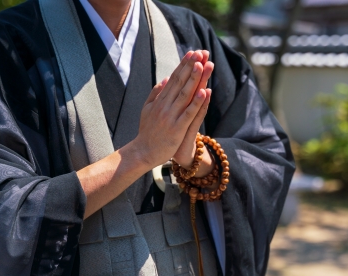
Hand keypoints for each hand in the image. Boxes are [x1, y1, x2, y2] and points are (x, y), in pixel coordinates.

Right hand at [128, 50, 211, 170]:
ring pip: (185, 95)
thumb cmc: (147, 132)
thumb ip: (156, 93)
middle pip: (180, 82)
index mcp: (160, 100)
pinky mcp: (177, 128)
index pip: (174, 78)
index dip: (183, 65)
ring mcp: (171, 116)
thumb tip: (166, 78)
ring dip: (194, 79)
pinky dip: (196, 103)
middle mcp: (165, 105)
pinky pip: (188, 113)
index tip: (192, 53)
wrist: (143, 152)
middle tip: (200, 52)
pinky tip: (204, 92)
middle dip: (190, 66)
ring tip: (203, 65)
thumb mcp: (147, 109)